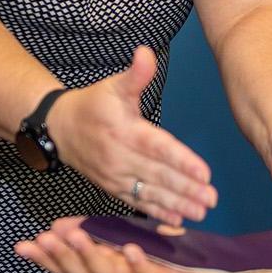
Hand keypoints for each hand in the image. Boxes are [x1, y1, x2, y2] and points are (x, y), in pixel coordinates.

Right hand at [16, 217, 237, 272]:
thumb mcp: (124, 238)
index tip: (23, 246)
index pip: (69, 266)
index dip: (46, 259)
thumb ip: (95, 233)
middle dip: (60, 256)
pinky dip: (136, 262)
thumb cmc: (162, 259)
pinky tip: (129, 248)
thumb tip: (61, 225)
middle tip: (42, 239)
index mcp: (106, 268)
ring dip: (90, 256)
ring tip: (76, 238)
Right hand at [50, 46, 217, 225]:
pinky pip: (136, 203)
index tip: (204, 172)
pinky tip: (177, 221)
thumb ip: (135, 74)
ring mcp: (115, 177)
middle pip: (159, 176)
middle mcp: (121, 158)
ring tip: (201, 211)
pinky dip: (157, 213)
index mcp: (126, 131)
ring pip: (150, 194)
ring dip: (177, 205)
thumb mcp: (113, 85)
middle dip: (187, 189)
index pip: (159, 148)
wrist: (59, 129)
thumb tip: (146, 52)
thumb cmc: (92, 104)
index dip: (182, 161)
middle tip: (212, 198)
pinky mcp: (112, 189)